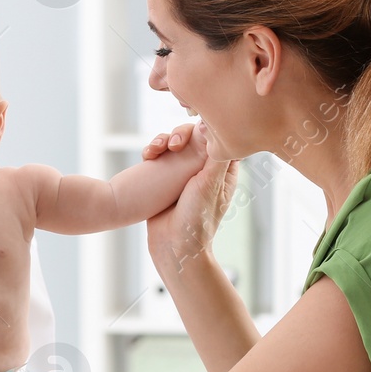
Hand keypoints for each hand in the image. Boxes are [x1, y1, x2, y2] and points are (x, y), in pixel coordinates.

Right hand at [144, 122, 239, 271]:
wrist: (171, 246)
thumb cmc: (196, 219)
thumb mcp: (210, 184)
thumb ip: (215, 155)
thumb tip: (215, 126)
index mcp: (222, 171)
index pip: (217, 138)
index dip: (206, 128)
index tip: (195, 128)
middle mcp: (204, 170)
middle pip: (193, 137)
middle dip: (180, 134)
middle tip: (175, 144)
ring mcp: (182, 174)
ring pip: (174, 145)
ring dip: (163, 140)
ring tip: (156, 149)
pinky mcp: (163, 179)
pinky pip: (159, 157)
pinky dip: (152, 151)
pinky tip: (147, 155)